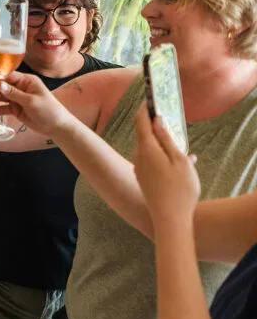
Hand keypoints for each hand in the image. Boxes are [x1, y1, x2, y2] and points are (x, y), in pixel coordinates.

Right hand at [0, 71, 75, 137]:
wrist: (57, 127)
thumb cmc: (49, 110)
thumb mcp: (31, 101)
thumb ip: (13, 93)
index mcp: (26, 81)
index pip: (7, 75)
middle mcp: (20, 87)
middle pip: (0, 86)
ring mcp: (16, 98)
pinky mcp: (15, 109)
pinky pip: (2, 108)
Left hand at [132, 104, 199, 226]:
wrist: (170, 219)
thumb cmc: (180, 189)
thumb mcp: (180, 160)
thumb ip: (167, 139)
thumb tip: (157, 120)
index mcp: (147, 149)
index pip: (141, 122)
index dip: (145, 109)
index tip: (149, 99)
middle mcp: (138, 157)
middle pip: (144, 135)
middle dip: (154, 127)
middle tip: (167, 118)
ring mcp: (139, 168)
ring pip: (149, 150)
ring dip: (161, 145)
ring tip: (179, 146)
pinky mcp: (142, 178)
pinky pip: (151, 162)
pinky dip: (162, 158)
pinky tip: (179, 164)